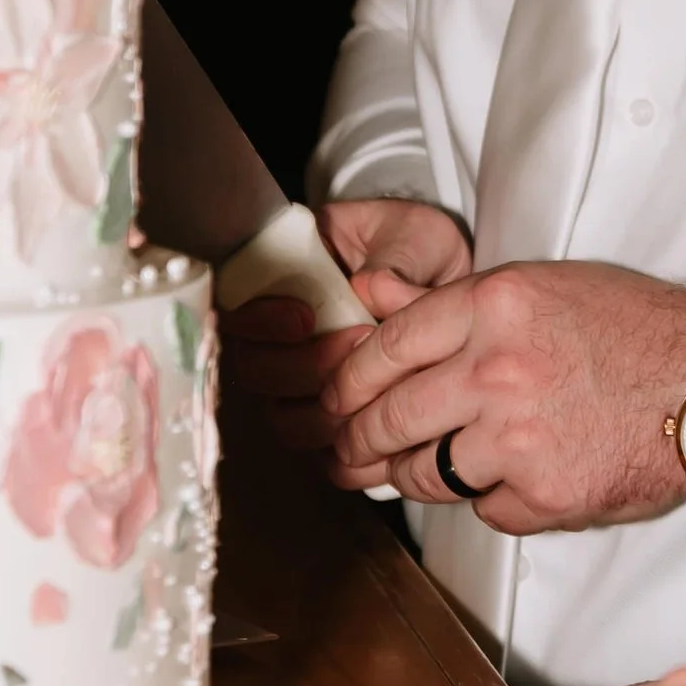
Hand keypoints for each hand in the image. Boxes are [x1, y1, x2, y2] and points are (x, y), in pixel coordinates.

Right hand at [217, 199, 471, 454]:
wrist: (449, 285)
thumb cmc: (421, 250)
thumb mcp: (413, 235)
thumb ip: (394, 257)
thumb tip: (368, 285)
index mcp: (282, 275)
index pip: (236, 306)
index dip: (259, 321)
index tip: (305, 319)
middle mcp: (279, 334)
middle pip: (254, 369)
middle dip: (303, 366)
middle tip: (359, 343)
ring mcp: (302, 379)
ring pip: (282, 417)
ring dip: (325, 411)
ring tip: (380, 382)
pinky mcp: (332, 417)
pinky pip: (319, 451)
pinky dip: (346, 450)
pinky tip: (383, 432)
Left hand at [317, 259, 685, 530]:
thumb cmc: (638, 330)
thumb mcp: (546, 288)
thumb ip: (455, 302)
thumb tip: (369, 296)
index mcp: (493, 306)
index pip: (385, 347)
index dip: (348, 381)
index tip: (337, 398)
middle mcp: (495, 370)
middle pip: (389, 417)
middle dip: (355, 440)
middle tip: (344, 450)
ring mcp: (516, 439)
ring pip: (425, 473)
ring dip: (410, 477)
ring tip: (404, 473)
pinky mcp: (543, 496)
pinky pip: (483, 509)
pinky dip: (488, 501)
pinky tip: (504, 482)